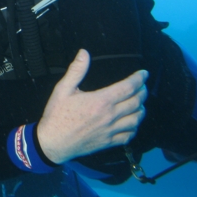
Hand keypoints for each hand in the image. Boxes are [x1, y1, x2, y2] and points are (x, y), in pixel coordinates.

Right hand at [37, 49, 147, 163]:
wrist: (52, 143)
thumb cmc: (56, 115)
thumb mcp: (63, 89)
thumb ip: (76, 71)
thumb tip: (84, 53)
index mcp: (101, 101)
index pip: (128, 87)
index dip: (139, 79)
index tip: (143, 74)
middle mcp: (109, 116)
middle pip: (136, 102)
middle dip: (142, 92)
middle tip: (142, 86)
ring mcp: (110, 131)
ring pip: (136, 119)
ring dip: (141, 109)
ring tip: (140, 103)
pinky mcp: (108, 142)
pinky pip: (129, 136)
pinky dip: (134, 128)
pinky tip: (131, 123)